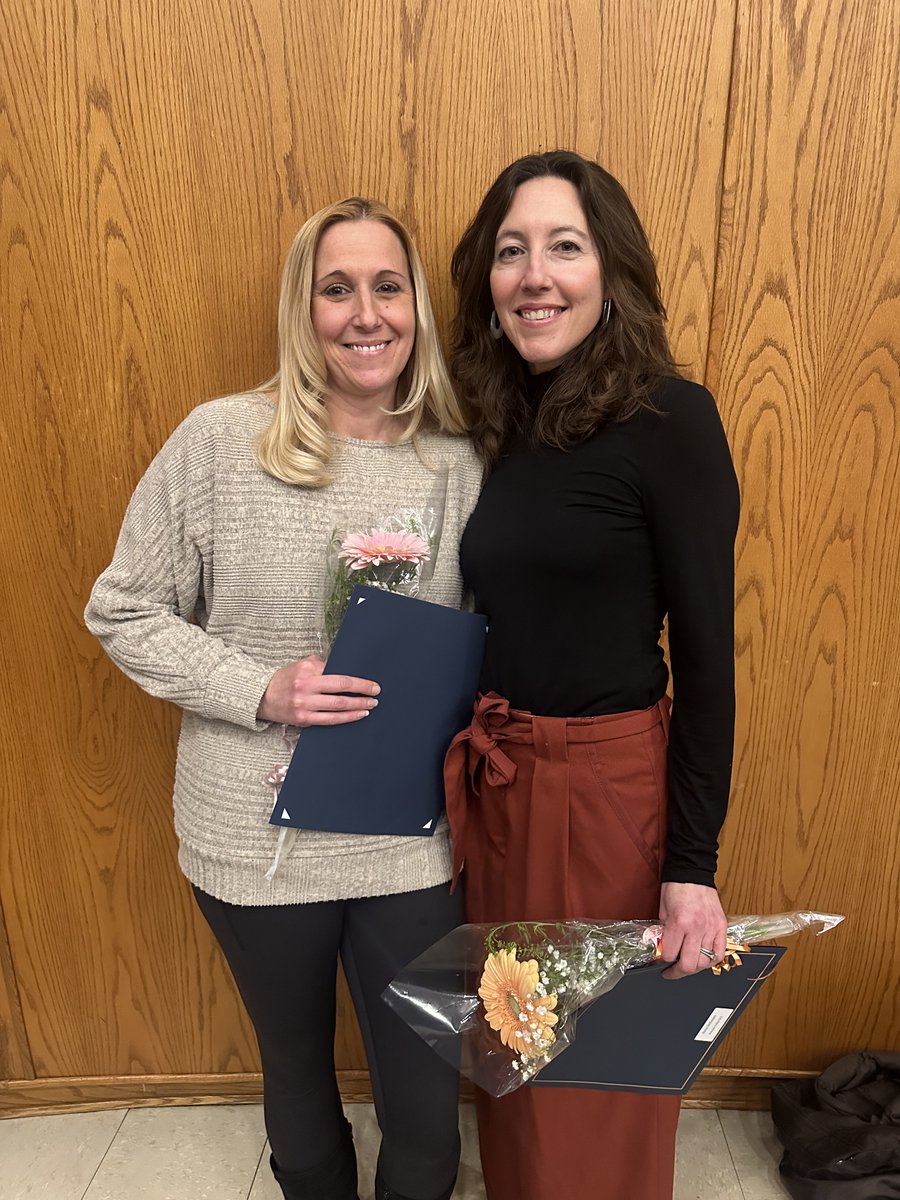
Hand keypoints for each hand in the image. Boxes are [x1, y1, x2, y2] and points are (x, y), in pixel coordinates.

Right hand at [257, 655, 379, 725]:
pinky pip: (330, 719)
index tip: (371, 683)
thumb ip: (322, 665)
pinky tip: (358, 715)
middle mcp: (306, 686)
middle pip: (341, 687)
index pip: (338, 673)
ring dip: (358, 705)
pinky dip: (346, 718)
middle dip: (362, 691)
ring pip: (338, 705)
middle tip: (376, 693)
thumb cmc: (286, 679)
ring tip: (371, 705)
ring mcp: (304, 704)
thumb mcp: (301, 665)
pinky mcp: (304, 719)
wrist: (262, 697)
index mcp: (307, 669)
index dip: (358, 680)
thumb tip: (345, 668)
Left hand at [657, 881, 726, 979]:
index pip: (670, 954)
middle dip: (678, 972)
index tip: (661, 960)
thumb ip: (664, 931)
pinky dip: (711, 959)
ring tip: (687, 964)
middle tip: (671, 972)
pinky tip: (703, 959)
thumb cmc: (675, 887)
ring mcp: (711, 928)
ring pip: (705, 962)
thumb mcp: (663, 910)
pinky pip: (719, 952)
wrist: (692, 871)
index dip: (663, 960)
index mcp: (679, 923)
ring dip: (694, 967)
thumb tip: (663, 949)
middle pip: (689, 964)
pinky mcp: (722, 926)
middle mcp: (697, 928)